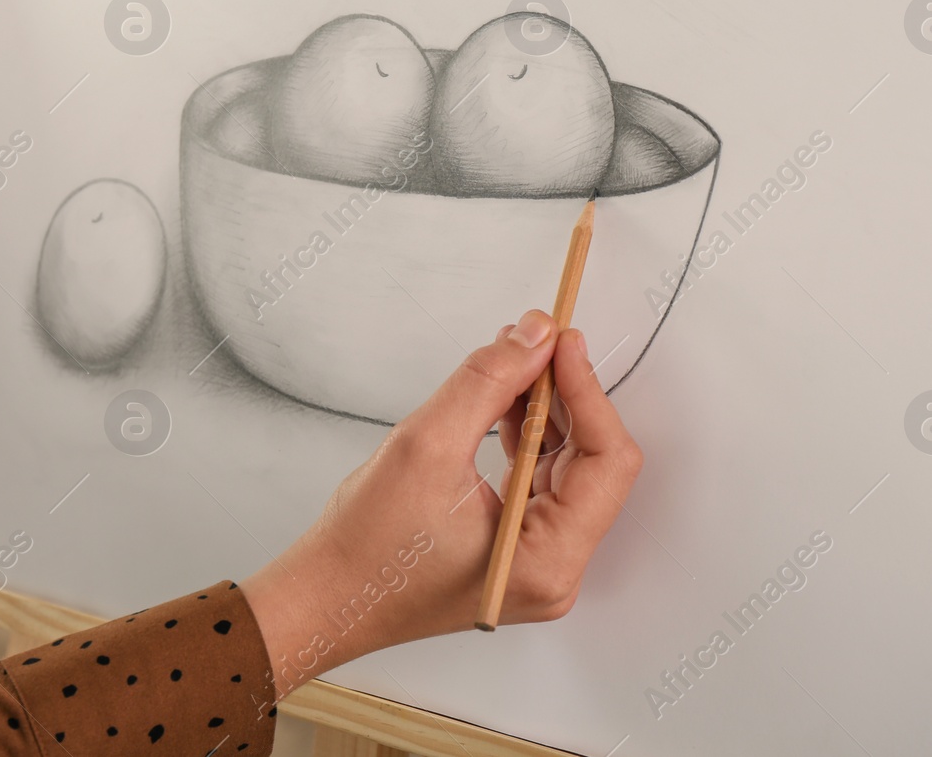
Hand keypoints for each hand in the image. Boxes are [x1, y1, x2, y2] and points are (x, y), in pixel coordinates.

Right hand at [241, 310, 642, 698]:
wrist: (326, 595)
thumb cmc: (366, 546)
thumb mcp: (427, 444)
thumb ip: (489, 382)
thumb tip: (534, 337)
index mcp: (545, 559)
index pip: (605, 463)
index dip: (587, 392)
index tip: (561, 344)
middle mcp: (552, 569)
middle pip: (590, 463)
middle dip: (564, 396)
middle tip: (536, 342)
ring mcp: (534, 561)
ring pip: (564, 467)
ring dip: (543, 411)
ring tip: (512, 363)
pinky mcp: (514, 549)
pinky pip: (538, 481)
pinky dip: (524, 437)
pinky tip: (501, 401)